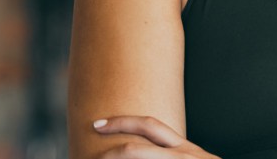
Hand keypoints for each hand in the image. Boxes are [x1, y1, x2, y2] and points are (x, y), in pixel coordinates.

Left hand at [90, 116, 220, 158]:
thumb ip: (174, 154)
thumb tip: (141, 151)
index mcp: (184, 149)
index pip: (149, 126)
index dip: (122, 122)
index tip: (99, 124)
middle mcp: (183, 156)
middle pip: (137, 147)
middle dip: (109, 148)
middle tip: (92, 149)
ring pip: (138, 157)